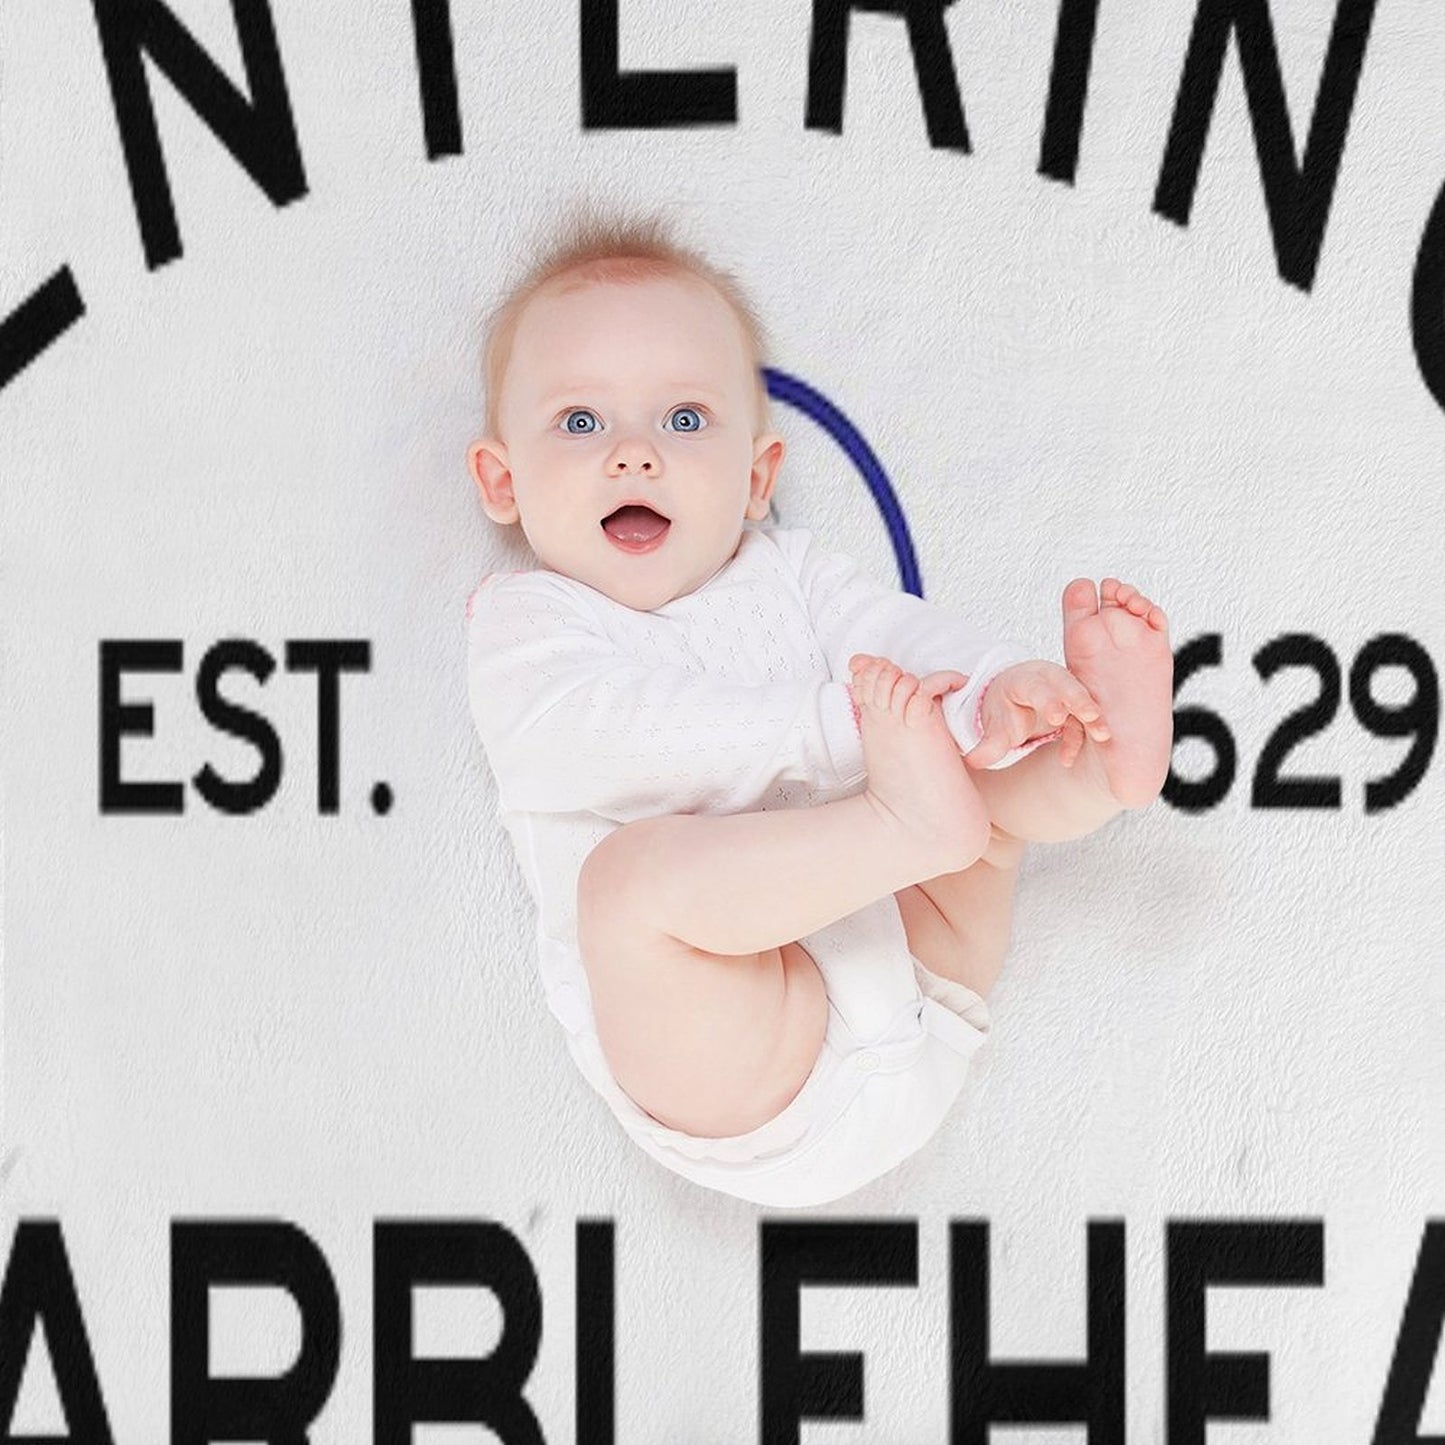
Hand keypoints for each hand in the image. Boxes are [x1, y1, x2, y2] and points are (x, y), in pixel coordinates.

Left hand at [964, 660, 1108, 769]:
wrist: (1012, 698)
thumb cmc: (1005, 709)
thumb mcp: (994, 725)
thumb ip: (987, 745)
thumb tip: (972, 761)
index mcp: (1023, 680)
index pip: (1036, 686)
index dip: (1048, 700)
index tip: (1057, 716)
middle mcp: (1048, 680)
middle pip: (1066, 685)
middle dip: (1079, 700)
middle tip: (1091, 716)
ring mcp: (1065, 690)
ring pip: (1082, 699)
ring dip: (1093, 717)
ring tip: (1102, 735)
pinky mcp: (1076, 705)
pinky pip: (1083, 719)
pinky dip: (1080, 737)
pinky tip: (1066, 759)